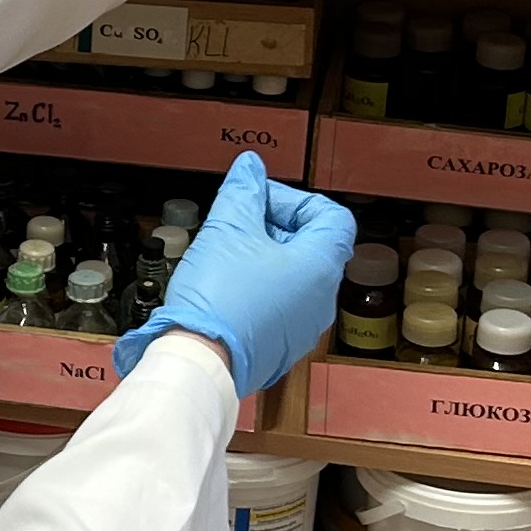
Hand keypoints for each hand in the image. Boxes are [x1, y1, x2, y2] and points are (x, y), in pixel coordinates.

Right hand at [114, 153, 355, 396]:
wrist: (200, 362)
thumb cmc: (219, 299)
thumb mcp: (226, 230)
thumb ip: (243, 192)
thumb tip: (250, 168)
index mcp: (320, 266)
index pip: (330, 215)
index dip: (294, 200)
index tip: (257, 201)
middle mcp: (321, 298)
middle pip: (311, 245)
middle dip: (272, 226)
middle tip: (235, 225)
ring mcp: (305, 326)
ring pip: (293, 276)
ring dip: (263, 257)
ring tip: (225, 257)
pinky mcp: (282, 346)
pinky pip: (279, 306)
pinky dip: (258, 289)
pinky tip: (226, 290)